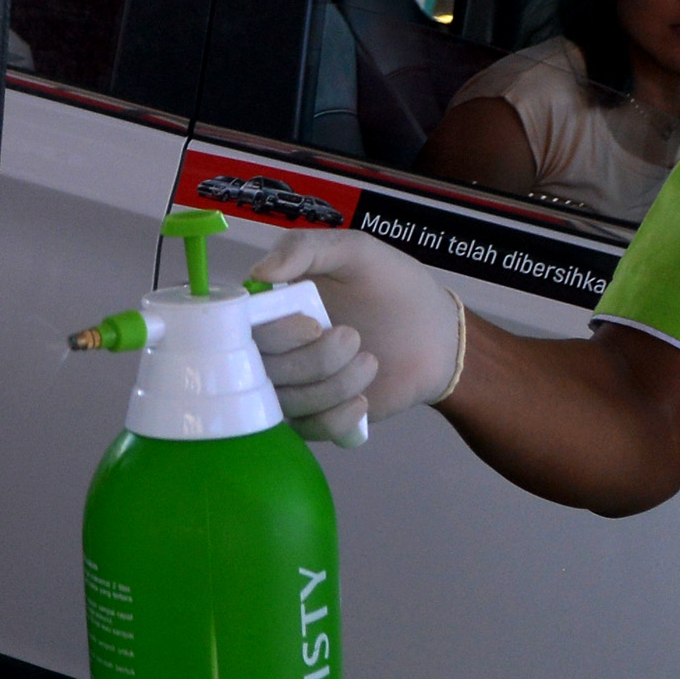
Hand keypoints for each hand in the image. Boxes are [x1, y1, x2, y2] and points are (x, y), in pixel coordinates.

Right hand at [245, 228, 465, 446]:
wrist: (437, 335)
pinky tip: (362, 400)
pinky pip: (308, 430)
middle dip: (316, 358)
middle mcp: (273, 349)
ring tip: (371, 362)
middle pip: (265, 370)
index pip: (242, 329)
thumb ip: (304, 248)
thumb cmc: (393, 286)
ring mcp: (293, 386)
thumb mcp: (354, 251)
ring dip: (336, 384)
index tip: (313, 325)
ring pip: (289, 402)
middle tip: (354, 336)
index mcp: (272, 308)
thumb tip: (257, 273)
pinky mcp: (317, 418)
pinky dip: (337, 417)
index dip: (275, 333)